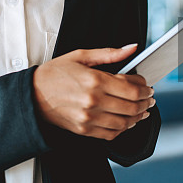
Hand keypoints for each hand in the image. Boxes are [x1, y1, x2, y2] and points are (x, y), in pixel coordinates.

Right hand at [32, 44, 154, 140]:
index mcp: (94, 80)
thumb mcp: (81, 56)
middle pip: (132, 106)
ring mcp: (89, 118)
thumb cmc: (55, 73)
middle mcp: (93, 101)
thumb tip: (132, 48)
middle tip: (150, 97)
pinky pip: (112, 134)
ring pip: (125, 122)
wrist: (33, 94)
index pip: (131, 88)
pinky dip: (124, 128)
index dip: (144, 87)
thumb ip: (109, 53)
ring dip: (139, 116)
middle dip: (146, 101)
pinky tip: (127, 121)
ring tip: (143, 110)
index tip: (146, 85)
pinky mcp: (85, 130)